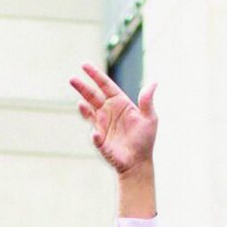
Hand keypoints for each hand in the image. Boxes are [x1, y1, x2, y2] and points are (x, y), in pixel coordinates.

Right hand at [68, 64, 157, 179]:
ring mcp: (101, 124)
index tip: (84, 65)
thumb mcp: (150, 118)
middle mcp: (108, 111)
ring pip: (88, 111)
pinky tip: (97, 134)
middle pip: (92, 95)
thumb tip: (154, 82)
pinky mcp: (99, 139)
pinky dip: (94, 135)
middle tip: (72, 78)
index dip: (95, 75)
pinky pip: (95, 135)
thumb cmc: (145, 139)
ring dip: (83, 107)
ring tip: (80, 103)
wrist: (138, 161)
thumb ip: (147, 101)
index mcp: (120, 102)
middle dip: (82, 87)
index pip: (105, 85)